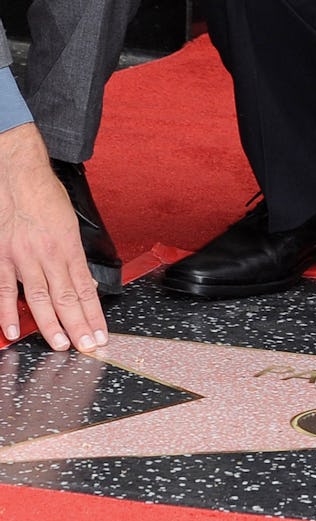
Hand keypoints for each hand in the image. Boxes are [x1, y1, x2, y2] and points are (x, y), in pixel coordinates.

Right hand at [0, 124, 107, 351]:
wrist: (18, 173)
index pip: (85, 288)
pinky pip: (6, 289)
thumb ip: (74, 254)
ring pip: (40, 299)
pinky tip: (15, 330)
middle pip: (66, 298)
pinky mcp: (2, 257)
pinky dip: (8, 312)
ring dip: (52, 325)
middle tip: (88, 347)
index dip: (94, 314)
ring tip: (61, 346)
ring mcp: (23, 257)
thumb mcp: (70, 221)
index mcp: (68, 246)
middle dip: (79, 326)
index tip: (101, 334)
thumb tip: (82, 281)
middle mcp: (48, 254)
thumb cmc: (44, 194)